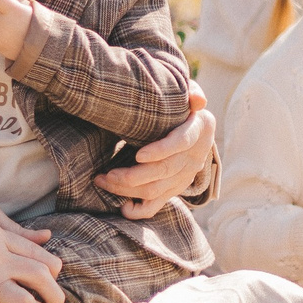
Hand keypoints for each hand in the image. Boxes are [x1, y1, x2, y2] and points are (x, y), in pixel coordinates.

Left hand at [97, 88, 214, 219]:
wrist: (196, 128)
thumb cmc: (184, 106)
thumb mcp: (189, 94)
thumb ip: (192, 92)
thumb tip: (197, 100)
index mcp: (200, 130)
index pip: (182, 143)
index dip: (161, 150)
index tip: (138, 154)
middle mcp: (194, 157)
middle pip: (164, 171)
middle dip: (133, 176)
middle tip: (105, 173)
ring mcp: (184, 176)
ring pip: (156, 189)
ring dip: (127, 189)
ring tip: (103, 180)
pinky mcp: (174, 189)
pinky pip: (157, 205)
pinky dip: (140, 210)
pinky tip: (123, 207)